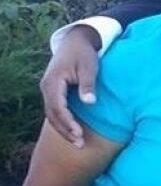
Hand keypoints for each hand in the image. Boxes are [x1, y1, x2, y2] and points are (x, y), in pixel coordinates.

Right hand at [39, 25, 101, 147]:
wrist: (76, 41)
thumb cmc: (84, 54)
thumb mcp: (89, 67)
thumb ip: (87, 85)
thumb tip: (89, 103)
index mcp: (53, 82)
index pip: (57, 107)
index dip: (67, 122)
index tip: (79, 133)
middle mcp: (46, 88)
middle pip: (52, 115)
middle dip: (65, 131)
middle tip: (80, 144)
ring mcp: (48, 90)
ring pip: (52, 115)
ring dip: (63, 129)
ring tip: (78, 142)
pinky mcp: (53, 92)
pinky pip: (55, 110)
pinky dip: (62, 122)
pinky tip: (73, 131)